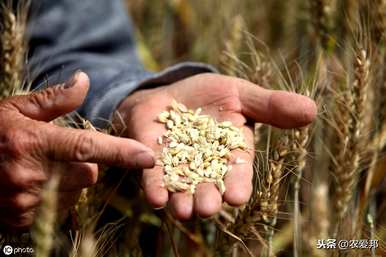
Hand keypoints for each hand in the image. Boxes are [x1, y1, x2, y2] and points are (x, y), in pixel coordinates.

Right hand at [0, 72, 154, 229]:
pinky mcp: (24, 221)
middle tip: (56, 154)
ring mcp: (27, 203)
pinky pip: (61, 208)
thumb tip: (84, 80)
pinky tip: (34, 186)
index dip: (120, 152)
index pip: (87, 147)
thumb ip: (54, 99)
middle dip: (83, 164)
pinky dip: (56, 197)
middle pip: (89, 173)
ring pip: (77, 191)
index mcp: (33, 143)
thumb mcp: (15, 109)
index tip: (148, 157)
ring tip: (40, 170)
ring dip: (68, 180)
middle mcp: (32, 175)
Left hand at [117, 73, 316, 219]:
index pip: (238, 172)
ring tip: (182, 210)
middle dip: (209, 199)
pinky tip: (156, 198)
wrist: (171, 93)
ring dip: (182, 201)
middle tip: (207, 208)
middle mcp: (207, 167)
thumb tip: (312, 109)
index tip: (238, 197)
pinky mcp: (155, 163)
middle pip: (210, 187)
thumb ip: (270, 105)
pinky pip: (155, 179)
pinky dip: (156, 189)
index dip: (238, 184)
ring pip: (183, 189)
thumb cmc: (210, 95)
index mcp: (232, 153)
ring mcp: (179, 167)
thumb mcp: (240, 94)